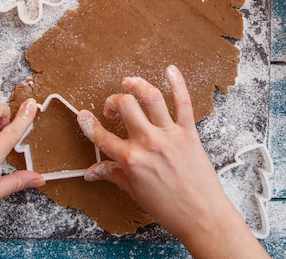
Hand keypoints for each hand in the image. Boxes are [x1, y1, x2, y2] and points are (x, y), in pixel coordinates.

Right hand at [76, 65, 269, 258]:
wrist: (202, 216)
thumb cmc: (169, 208)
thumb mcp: (135, 192)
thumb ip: (113, 175)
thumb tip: (91, 171)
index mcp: (131, 160)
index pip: (103, 137)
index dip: (89, 124)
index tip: (83, 116)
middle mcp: (148, 143)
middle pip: (125, 106)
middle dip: (113, 101)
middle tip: (112, 108)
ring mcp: (169, 135)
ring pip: (151, 97)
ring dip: (137, 84)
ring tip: (129, 82)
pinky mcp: (189, 132)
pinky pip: (183, 102)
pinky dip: (178, 83)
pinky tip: (170, 70)